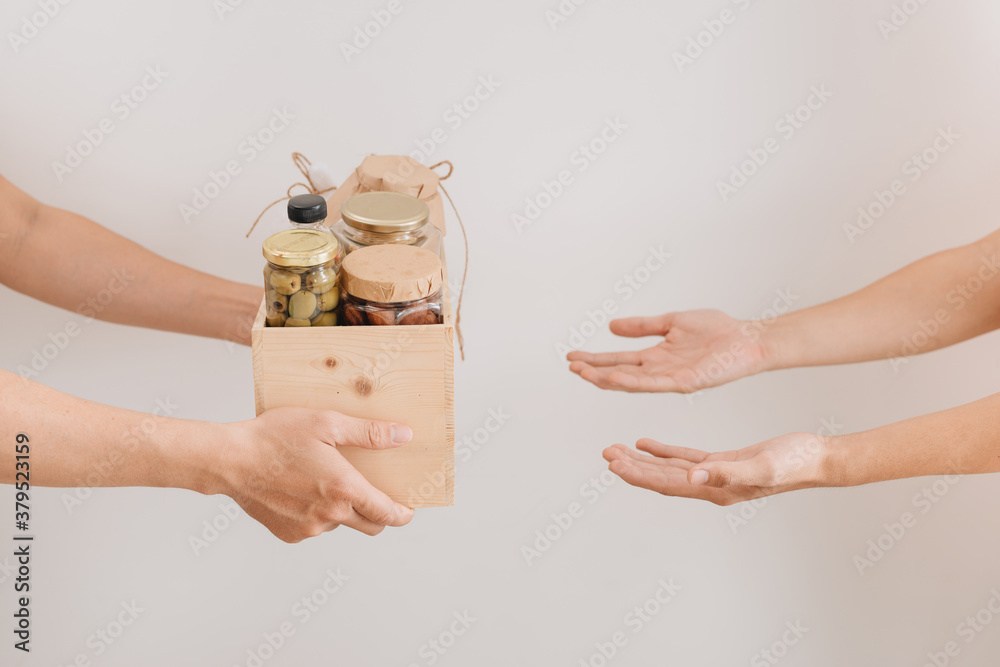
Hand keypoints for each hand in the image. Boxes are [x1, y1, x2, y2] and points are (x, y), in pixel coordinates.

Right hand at [218, 408, 415, 542]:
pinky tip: (303, 490)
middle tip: (374, 493)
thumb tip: (403, 435)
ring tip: (325, 480)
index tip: (408, 510)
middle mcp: (329, 515)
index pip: (386, 514)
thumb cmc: (275, 437)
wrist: (230, 460)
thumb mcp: (326, 423)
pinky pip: (315, 527)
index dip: (402, 514)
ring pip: (340, 524)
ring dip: (342, 509)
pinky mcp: (290, 535)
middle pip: (370, 525)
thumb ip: (369, 433)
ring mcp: (309, 529)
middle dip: (378, 513)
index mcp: (343, 489)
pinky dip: (317, 514)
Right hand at [567, 310, 767, 392]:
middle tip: (571, 367)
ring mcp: (670, 379)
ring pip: (631, 382)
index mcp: (656, 357)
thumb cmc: (717, 330)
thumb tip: (611, 327)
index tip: (571, 357)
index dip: (595, 359)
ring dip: (606, 379)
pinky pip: (654, 384)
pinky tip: (615, 378)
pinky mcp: (685, 383)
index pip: (618, 360)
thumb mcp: (671, 322)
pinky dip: (632, 382)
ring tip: (584, 373)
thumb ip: (643, 326)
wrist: (747, 339)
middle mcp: (659, 371)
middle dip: (594, 371)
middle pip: (619, 373)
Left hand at [603, 432, 828, 504]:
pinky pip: (683, 457)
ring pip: (667, 468)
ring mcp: (714, 474)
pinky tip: (645, 444)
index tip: (613, 465)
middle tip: (605, 454)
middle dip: (630, 468)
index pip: (666, 484)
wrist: (816, 459)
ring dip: (640, 460)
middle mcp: (709, 485)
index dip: (638, 475)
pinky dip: (662, 451)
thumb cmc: (793, 464)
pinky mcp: (721, 461)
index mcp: (714, 489)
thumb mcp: (760, 466)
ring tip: (615, 450)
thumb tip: (692, 476)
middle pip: (660, 479)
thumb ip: (726, 472)